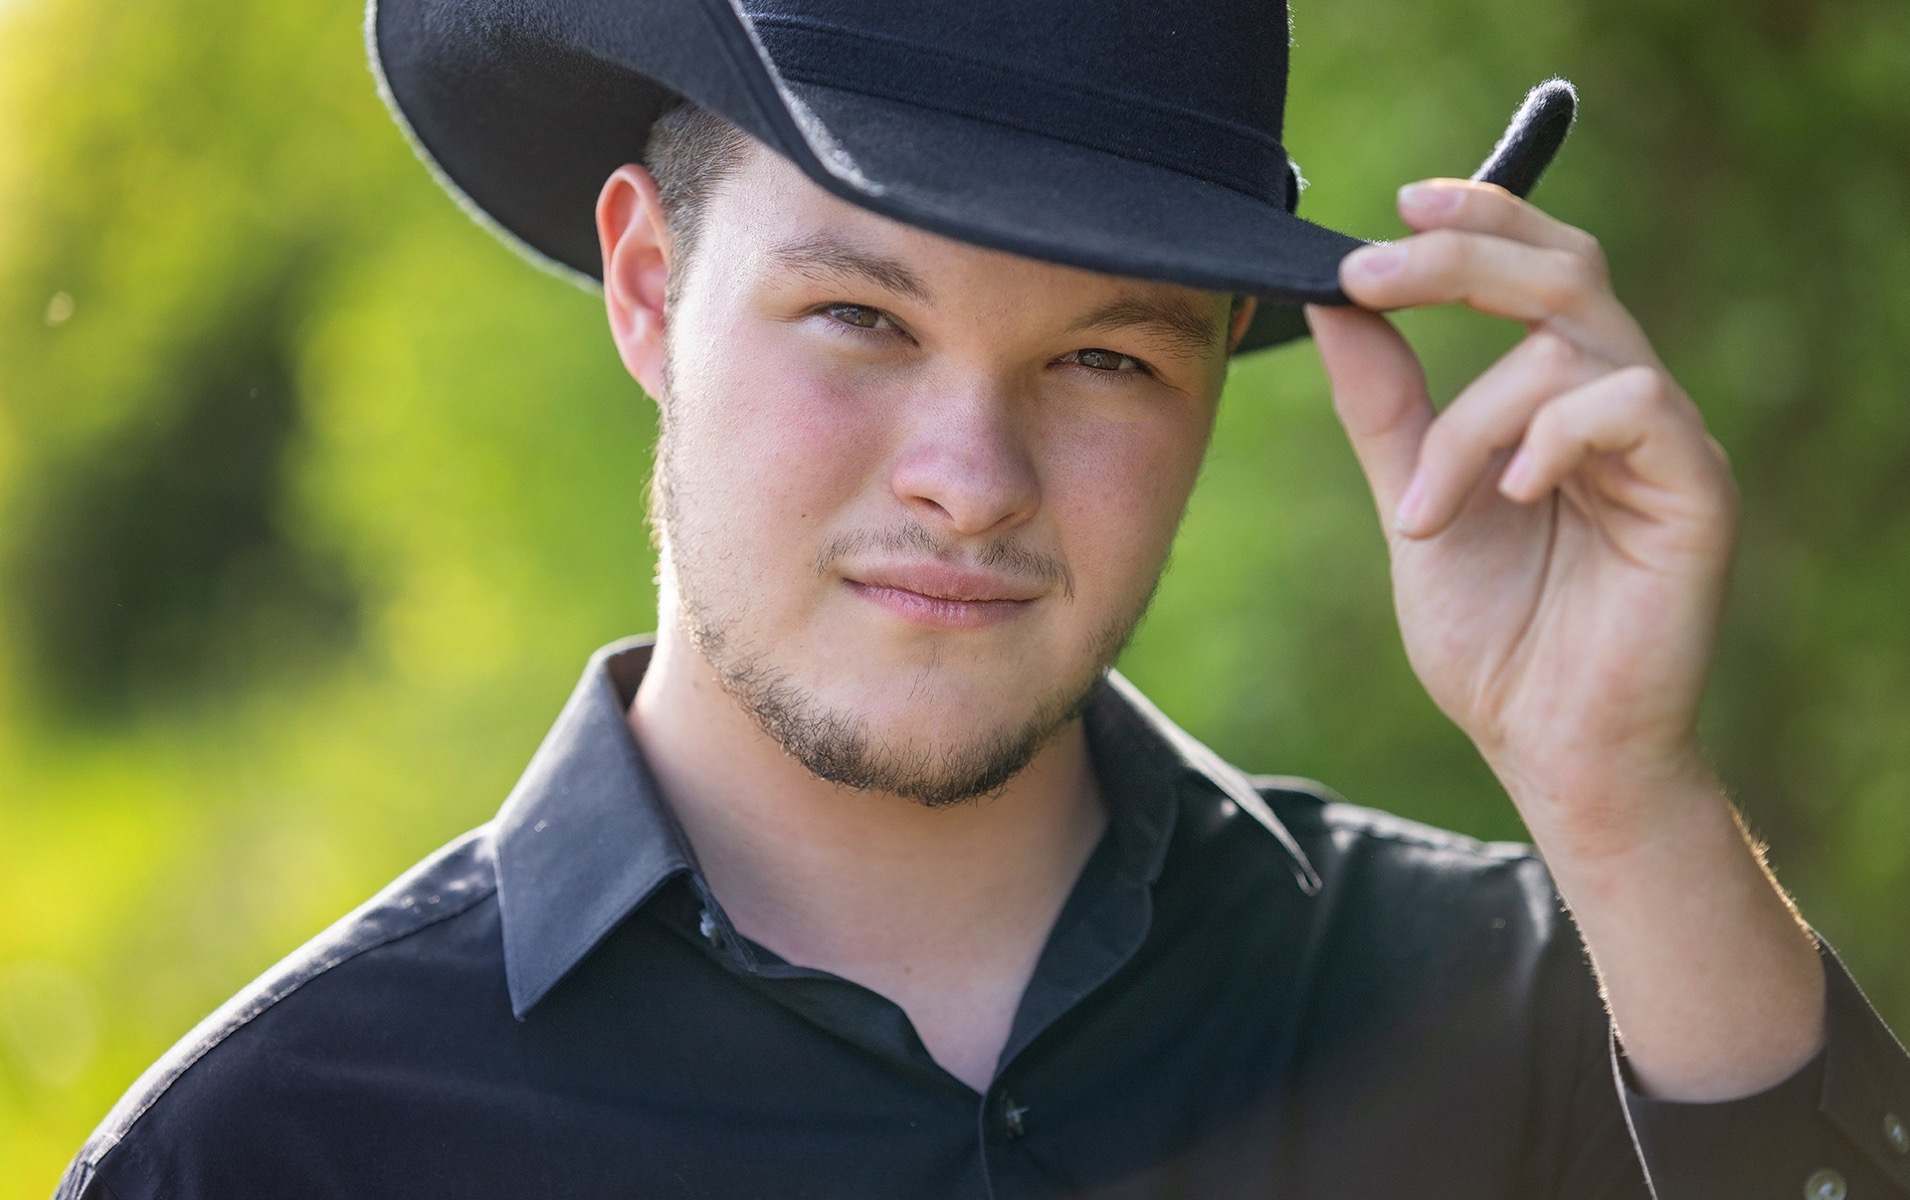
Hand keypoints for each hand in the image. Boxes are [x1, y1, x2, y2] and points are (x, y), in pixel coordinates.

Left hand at [1306, 179, 1737, 858]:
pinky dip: (1552, 436)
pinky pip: (1633, 403)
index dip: (1477, 221)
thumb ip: (1387, 409)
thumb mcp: (1415, 504)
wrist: (1546, 750)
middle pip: (1564, 268)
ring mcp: (1665, 446)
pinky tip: (1510, 498)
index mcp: (1563, 402)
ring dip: (1467, 424)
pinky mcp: (1697, 492)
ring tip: (1423, 519)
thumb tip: (1336, 305)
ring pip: (1568, 348)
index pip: (1538, 267)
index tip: (1389, 208)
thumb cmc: (1494, 640)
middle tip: (1367, 272)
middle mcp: (1622, 405)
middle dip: (1459, 257)